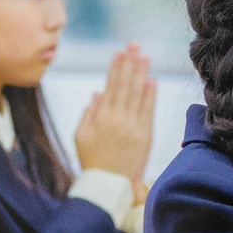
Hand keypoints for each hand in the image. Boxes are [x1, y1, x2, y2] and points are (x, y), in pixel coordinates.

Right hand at [75, 43, 155, 181]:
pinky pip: (149, 110)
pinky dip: (151, 94)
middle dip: (130, 63)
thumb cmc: (92, 162)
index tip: (120, 52)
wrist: (110, 186)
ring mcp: (133, 126)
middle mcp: (118, 119)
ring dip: (142, 73)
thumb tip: (97, 93)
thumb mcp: (80, 137)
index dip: (116, 67)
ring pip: (138, 94)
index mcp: (100, 117)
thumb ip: (89, 113)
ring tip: (145, 56)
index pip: (111, 86)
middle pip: (126, 85)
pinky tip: (152, 80)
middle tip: (134, 45)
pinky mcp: (145, 136)